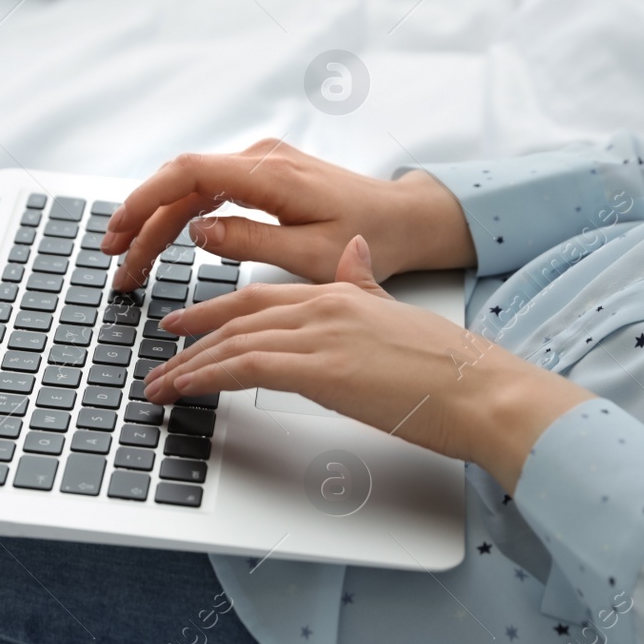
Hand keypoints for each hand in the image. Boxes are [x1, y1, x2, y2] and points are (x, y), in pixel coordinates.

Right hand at [101, 140, 474, 291]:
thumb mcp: (311, 255)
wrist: (404, 218)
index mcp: (270, 174)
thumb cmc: (370, 236)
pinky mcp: (262, 175)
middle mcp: (260, 159)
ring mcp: (260, 164)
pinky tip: (161, 241)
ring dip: (156, 223)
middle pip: (179, 183)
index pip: (188, 174)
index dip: (145, 200)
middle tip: (114, 262)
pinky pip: (208, 191)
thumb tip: (196, 231)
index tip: (119, 231)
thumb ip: (250, 242)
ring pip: (190, 189)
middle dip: (140, 222)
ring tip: (130, 262)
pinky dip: (179, 216)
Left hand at [142, 236, 593, 491]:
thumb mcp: (398, 313)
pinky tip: (185, 389)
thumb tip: (353, 254)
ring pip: (235, 343)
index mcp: (342, 292)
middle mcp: (325, 306)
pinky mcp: (320, 370)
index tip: (188, 324)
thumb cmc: (450, 367)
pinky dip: (207, 377)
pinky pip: (245, 368)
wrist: (482, 389)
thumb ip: (366, 285)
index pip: (263, 298)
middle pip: (239, 317)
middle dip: (194, 338)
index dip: (218, 310)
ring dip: (190, 366)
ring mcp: (321, 335)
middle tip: (161, 356)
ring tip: (161, 385)